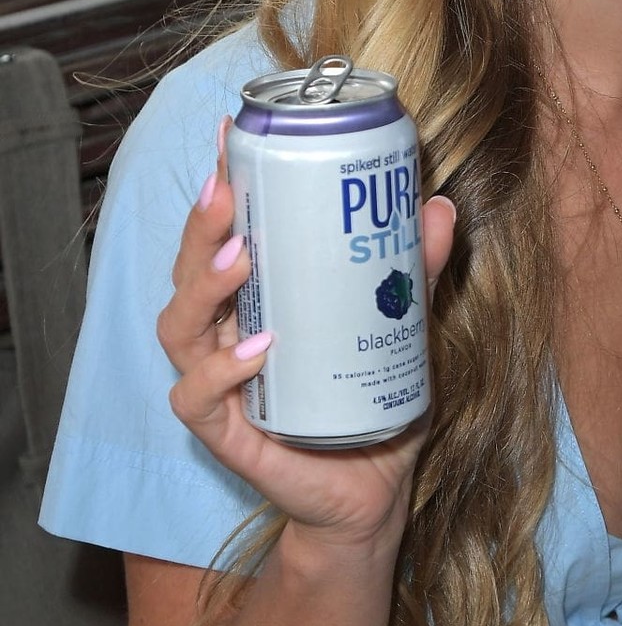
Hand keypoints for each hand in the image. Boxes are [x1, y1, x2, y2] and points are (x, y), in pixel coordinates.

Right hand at [156, 118, 455, 549]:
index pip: (221, 234)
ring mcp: (220, 384)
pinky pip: (197, 398)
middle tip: (230, 191)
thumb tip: (438, 207)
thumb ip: (415, 271)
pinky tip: (259, 348)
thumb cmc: (372, 399)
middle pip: (188, 270)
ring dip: (204, 286)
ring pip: (179, 326)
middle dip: (202, 225)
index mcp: (255, 300)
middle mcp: (225, 335)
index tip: (228, 134)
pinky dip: (222, 371)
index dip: (218, 185)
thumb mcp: (401, 326)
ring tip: (243, 257)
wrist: (376, 491)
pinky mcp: (226, 434)